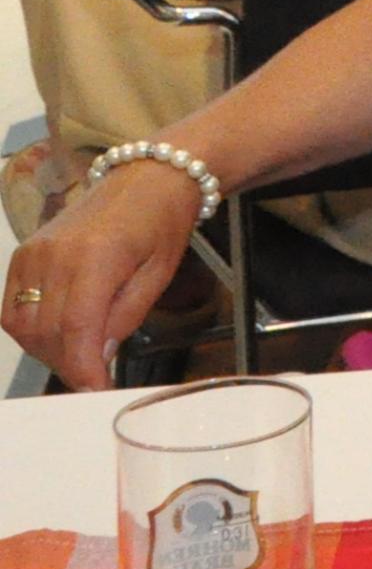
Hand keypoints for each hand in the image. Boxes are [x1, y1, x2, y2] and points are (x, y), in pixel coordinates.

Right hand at [5, 157, 205, 388]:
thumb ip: (125, 317)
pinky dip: (31, 329)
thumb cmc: (160, 222)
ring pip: (22, 325)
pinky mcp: (23, 254)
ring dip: (47, 350)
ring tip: (79, 355)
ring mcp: (33, 253)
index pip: (75, 329)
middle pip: (45, 332)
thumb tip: (97, 357)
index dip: (81, 368)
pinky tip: (59, 334)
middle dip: (67, 364)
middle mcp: (55, 255)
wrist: (145, 179)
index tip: (94, 390)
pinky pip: (12, 306)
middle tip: (93, 377)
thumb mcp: (158, 275)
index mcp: (96, 257)